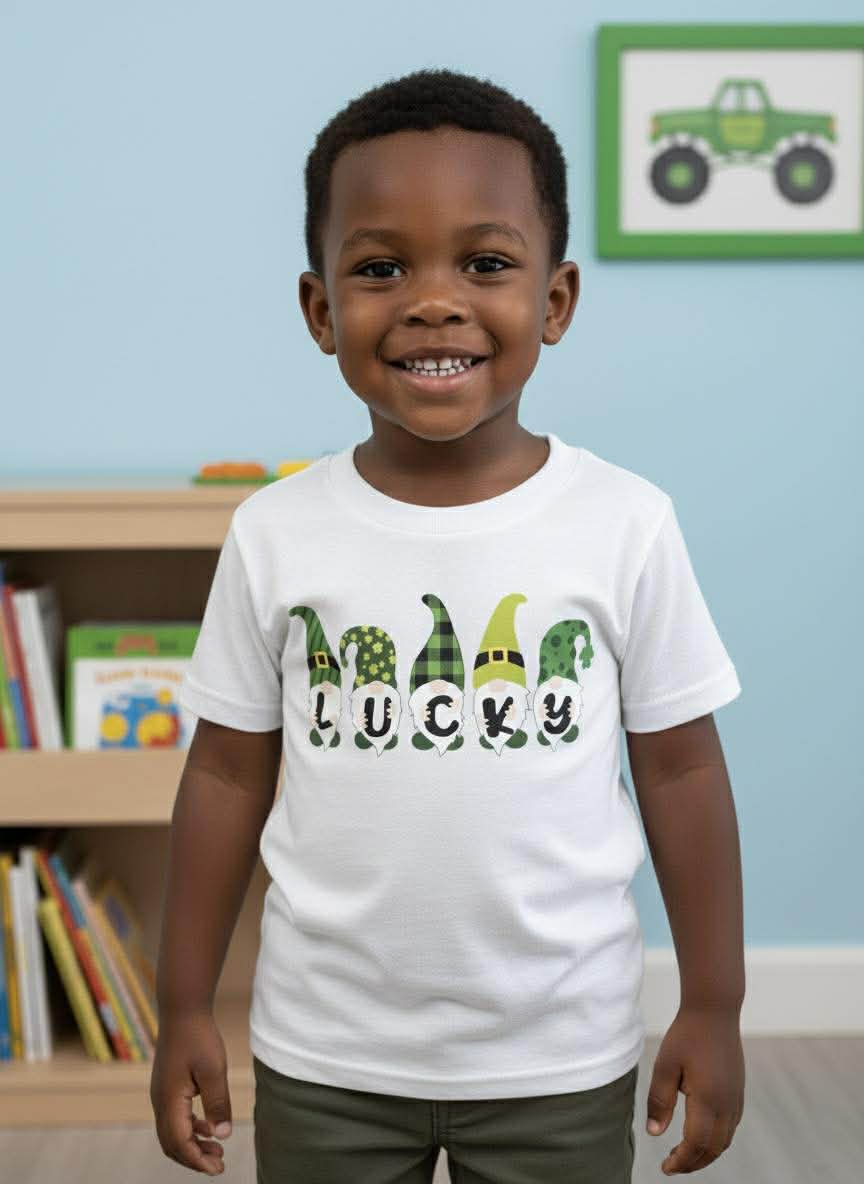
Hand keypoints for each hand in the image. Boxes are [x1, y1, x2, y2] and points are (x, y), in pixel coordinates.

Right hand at [150, 1009, 232, 1175]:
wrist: (182, 1009)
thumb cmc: (199, 1037)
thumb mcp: (214, 1070)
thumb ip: (217, 1104)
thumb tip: (223, 1136)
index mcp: (169, 1101)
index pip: (180, 1143)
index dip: (198, 1160)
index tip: (219, 1170)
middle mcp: (160, 1102)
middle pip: (172, 1144)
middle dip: (194, 1158)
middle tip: (219, 1164)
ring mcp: (161, 1095)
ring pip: (172, 1133)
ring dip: (192, 1145)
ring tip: (217, 1150)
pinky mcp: (167, 1087)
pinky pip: (174, 1118)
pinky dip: (190, 1130)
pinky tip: (208, 1128)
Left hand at [645, 1004, 744, 1173]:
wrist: (714, 1010)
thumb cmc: (687, 1035)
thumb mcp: (665, 1066)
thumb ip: (660, 1101)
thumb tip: (655, 1134)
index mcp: (708, 1100)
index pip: (696, 1144)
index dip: (681, 1162)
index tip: (665, 1169)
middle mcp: (727, 1104)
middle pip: (713, 1149)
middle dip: (693, 1163)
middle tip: (672, 1166)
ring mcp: (736, 1099)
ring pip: (725, 1140)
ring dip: (706, 1153)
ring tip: (683, 1154)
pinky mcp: (738, 1091)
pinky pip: (731, 1127)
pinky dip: (716, 1139)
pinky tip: (700, 1133)